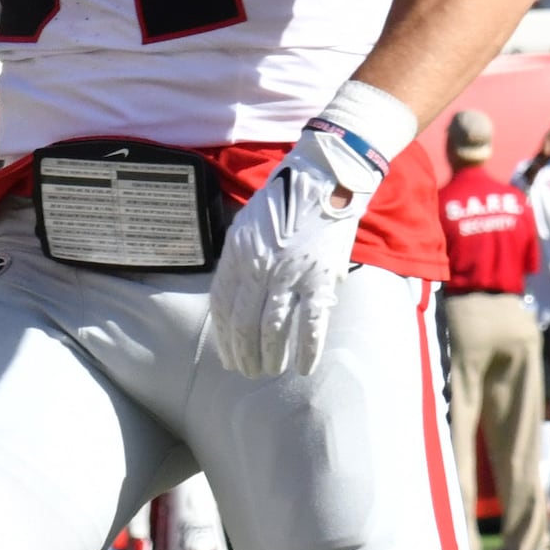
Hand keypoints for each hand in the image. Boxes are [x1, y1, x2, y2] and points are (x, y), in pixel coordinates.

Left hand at [208, 83, 410, 378]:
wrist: (326, 177)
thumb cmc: (287, 200)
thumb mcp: (249, 225)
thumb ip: (239, 259)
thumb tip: (232, 297)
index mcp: (238, 252)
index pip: (223, 306)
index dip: (225, 337)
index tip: (228, 356)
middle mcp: (259, 266)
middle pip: (244, 324)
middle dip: (244, 354)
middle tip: (248, 372)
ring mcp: (290, 274)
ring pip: (273, 329)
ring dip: (270, 357)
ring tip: (270, 371)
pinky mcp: (321, 278)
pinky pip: (310, 324)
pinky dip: (307, 350)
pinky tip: (304, 367)